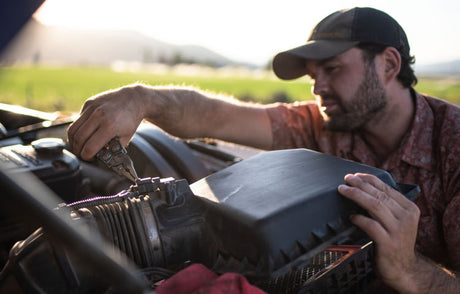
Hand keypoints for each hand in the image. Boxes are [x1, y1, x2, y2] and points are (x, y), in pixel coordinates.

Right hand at [67, 85, 145, 160]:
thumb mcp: (126, 137)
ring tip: (78, 147)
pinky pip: (77, 120)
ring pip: (72, 129)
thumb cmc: (131, 120)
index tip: (89, 158)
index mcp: (110, 126)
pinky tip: (84, 133)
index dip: (87, 157)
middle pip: (78, 139)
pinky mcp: (88, 103)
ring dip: (73, 141)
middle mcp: (99, 115)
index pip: (90, 147)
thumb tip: (100, 157)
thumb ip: (113, 148)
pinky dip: (78, 129)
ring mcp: (92, 108)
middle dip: (78, 151)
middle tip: (82, 154)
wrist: (134, 99)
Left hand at [338, 173, 420, 290]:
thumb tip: (364, 187)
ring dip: (356, 196)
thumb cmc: (395, 242)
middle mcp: (406, 218)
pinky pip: (371, 226)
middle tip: (346, 179)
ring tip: (343, 190)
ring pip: (375, 206)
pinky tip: (351, 216)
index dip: (370, 180)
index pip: (387, 188)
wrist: (404, 270)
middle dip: (360, 185)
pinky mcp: (388, 244)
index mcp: (410, 209)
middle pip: (379, 195)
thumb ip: (387, 206)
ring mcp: (398, 231)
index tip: (356, 175)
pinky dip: (359, 219)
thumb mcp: (397, 221)